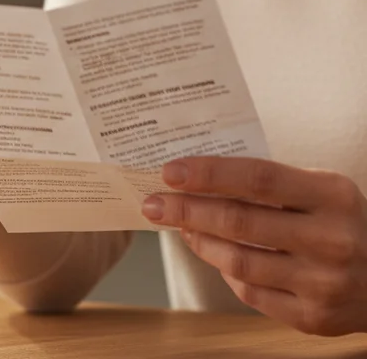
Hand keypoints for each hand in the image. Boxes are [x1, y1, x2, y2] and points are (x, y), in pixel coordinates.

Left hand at [142, 156, 366, 335]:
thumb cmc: (339, 222)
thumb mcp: (319, 189)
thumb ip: (267, 181)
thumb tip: (195, 176)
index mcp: (332, 195)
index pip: (257, 177)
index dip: (208, 173)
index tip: (169, 172)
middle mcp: (331, 240)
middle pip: (240, 221)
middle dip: (186, 210)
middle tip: (153, 202)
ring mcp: (324, 284)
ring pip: (239, 260)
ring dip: (198, 241)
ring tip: (178, 226)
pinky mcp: (314, 319)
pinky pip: (252, 292)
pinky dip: (225, 271)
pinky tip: (211, 254)